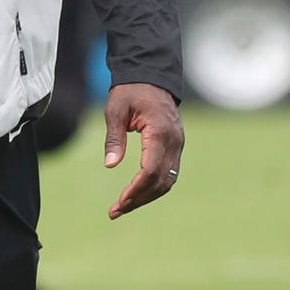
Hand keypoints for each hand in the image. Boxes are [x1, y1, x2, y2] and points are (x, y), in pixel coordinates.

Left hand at [103, 82, 183, 218]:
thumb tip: (110, 165)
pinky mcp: (176, 147)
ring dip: (146, 197)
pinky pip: (168, 174)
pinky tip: (136, 194)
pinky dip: (154, 187)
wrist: (151, 77)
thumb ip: (114, 137)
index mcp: (160, 132)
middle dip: (139, 199)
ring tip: (122, 207)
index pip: (151, 170)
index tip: (119, 202)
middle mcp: (174, 142)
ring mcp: (178, 145)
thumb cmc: (130, 92)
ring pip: (167, 181)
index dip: (136, 189)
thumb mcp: (115, 110)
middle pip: (161, 181)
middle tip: (115, 211)